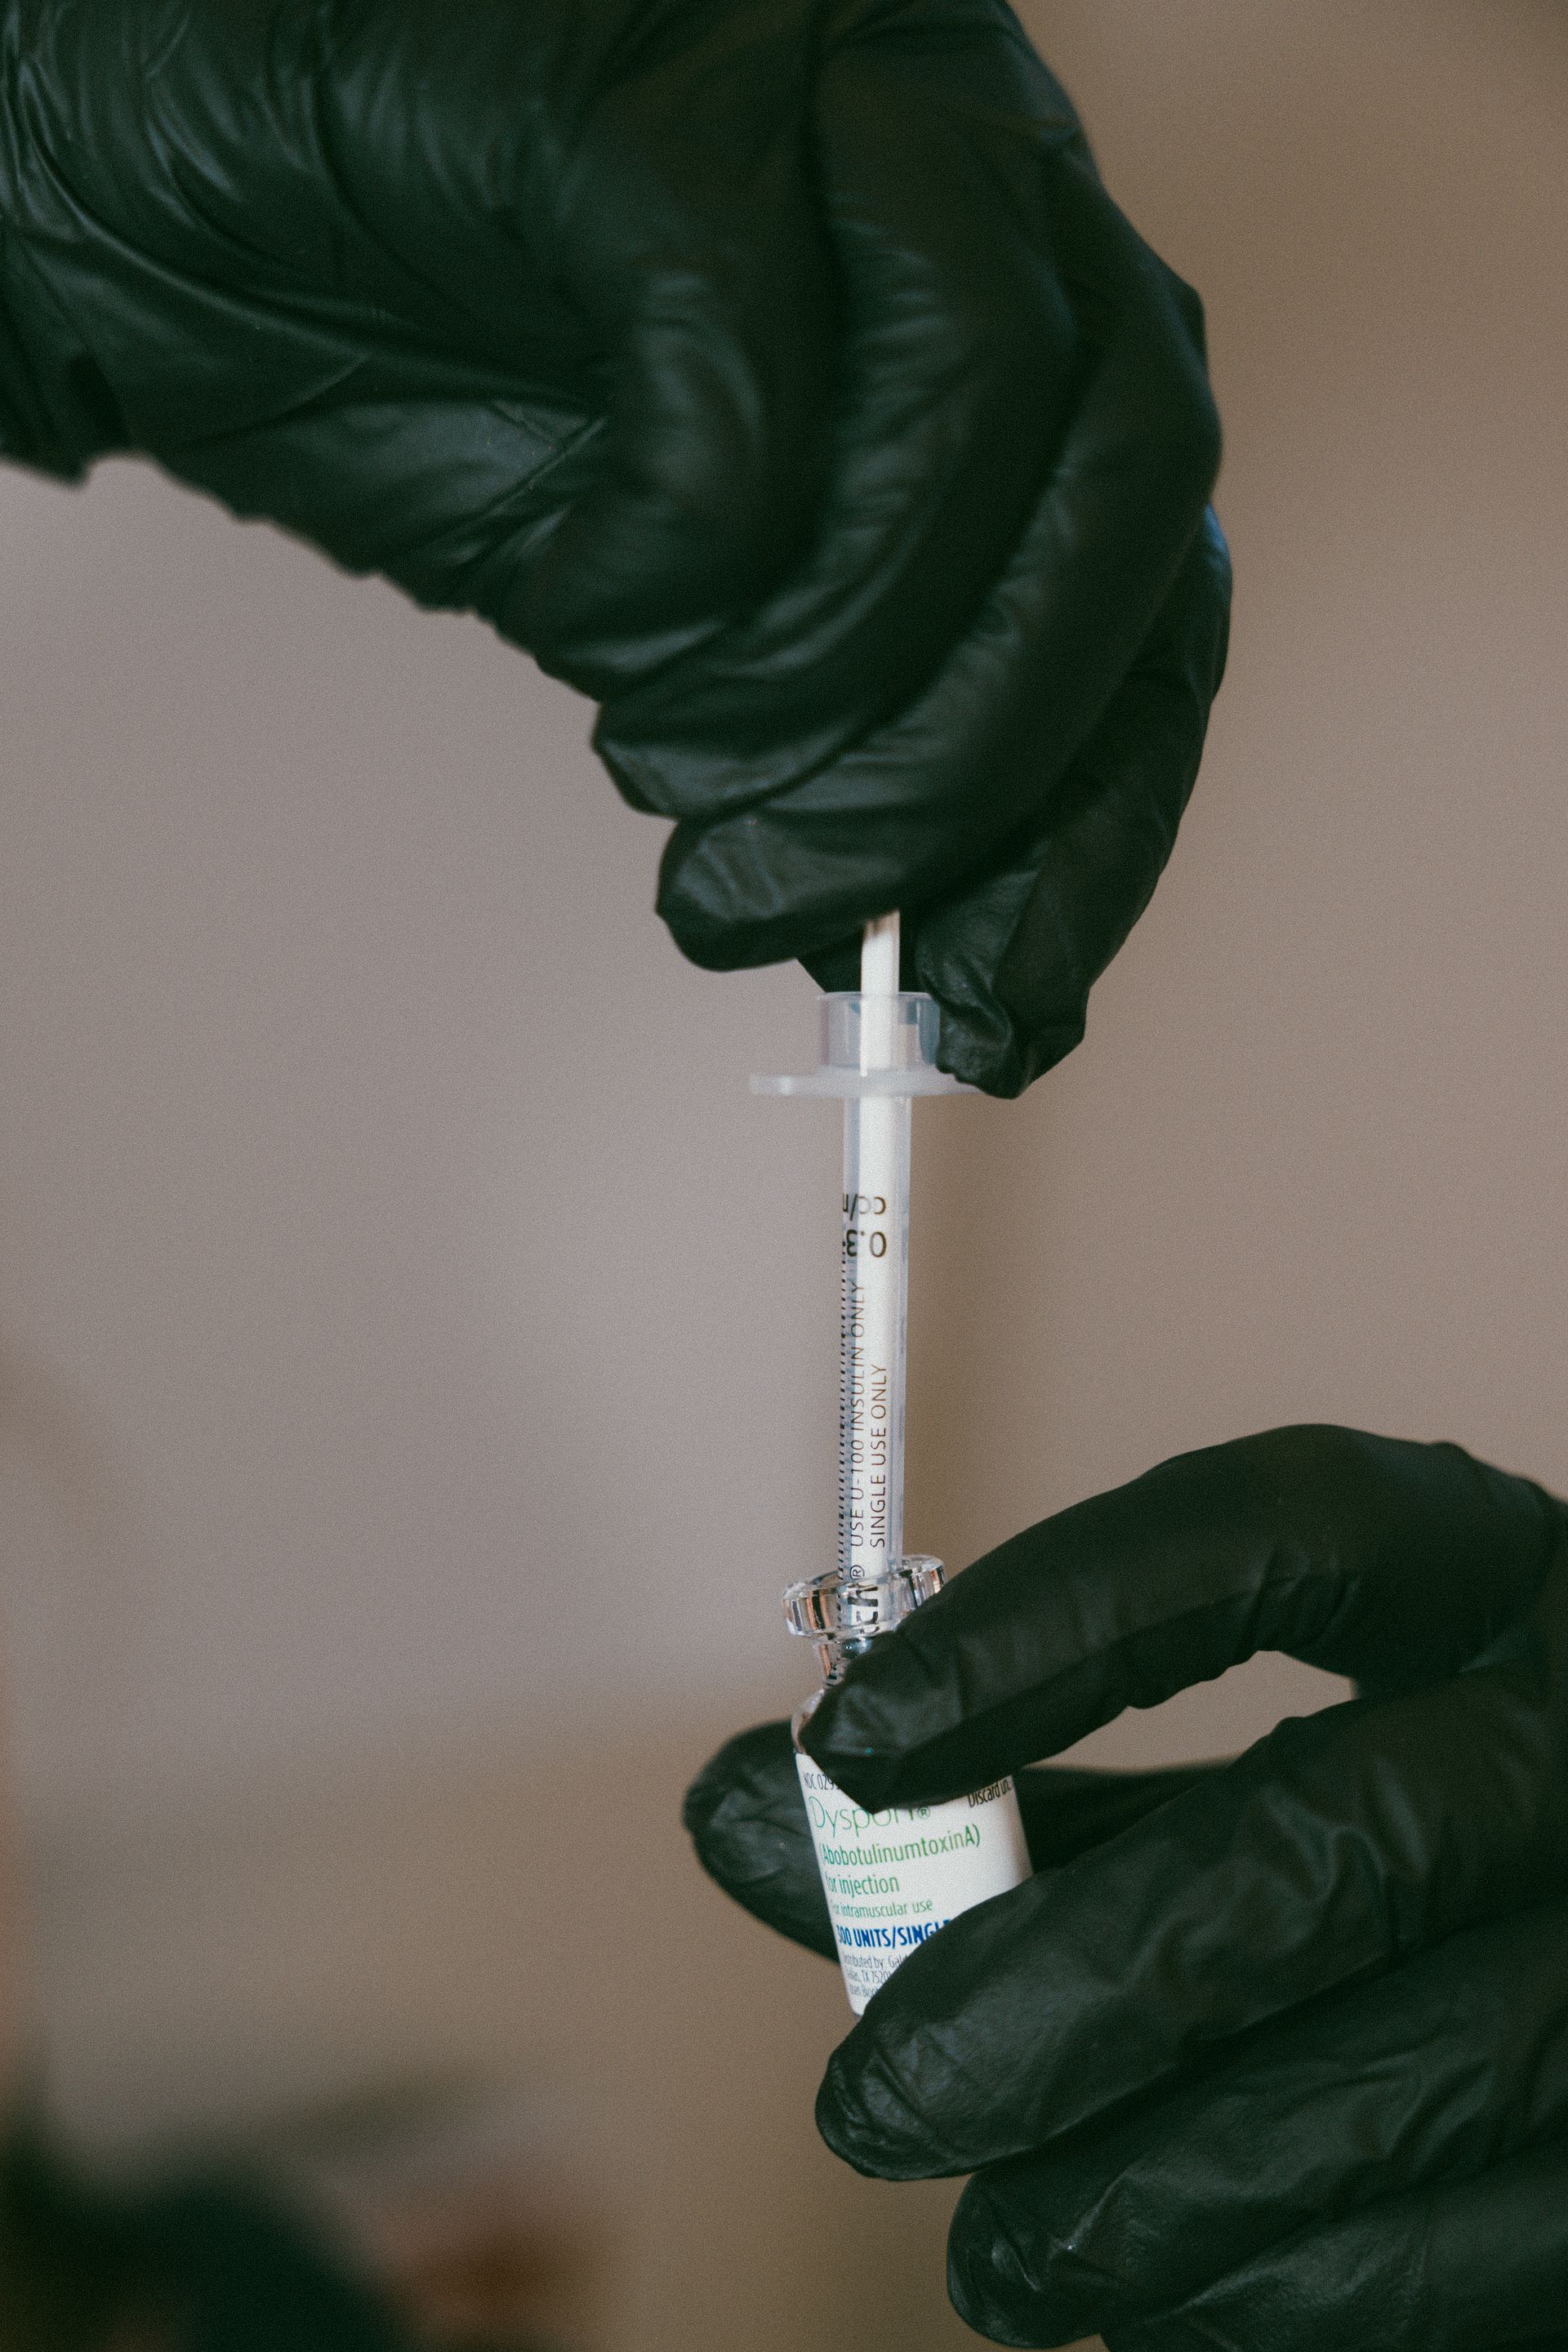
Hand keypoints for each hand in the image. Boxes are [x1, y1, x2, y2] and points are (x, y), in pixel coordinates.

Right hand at [0, 0, 1227, 1093]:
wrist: (191, 237)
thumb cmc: (446, 403)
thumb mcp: (700, 641)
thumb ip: (858, 758)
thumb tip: (986, 984)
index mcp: (1024, 322)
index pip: (1167, 598)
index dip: (1099, 827)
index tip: (997, 1013)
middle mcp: (983, 172)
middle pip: (1126, 489)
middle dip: (966, 765)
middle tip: (785, 909)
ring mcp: (835, 84)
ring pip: (980, 402)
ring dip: (822, 670)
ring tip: (660, 767)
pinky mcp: (660, 74)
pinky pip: (743, 352)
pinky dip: (676, 553)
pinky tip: (582, 606)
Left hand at [690, 1426, 1567, 2349]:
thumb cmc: (1384, 1855)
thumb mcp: (1236, 1768)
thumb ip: (1018, 1790)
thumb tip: (742, 1809)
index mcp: (1478, 1572)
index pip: (1275, 1528)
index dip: (1053, 1620)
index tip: (849, 1742)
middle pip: (1321, 1843)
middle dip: (1067, 1991)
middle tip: (877, 2104)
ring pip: (1405, 2073)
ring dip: (1156, 2191)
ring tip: (1003, 2255)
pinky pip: (1483, 2250)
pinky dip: (1288, 2299)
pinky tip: (1163, 2303)